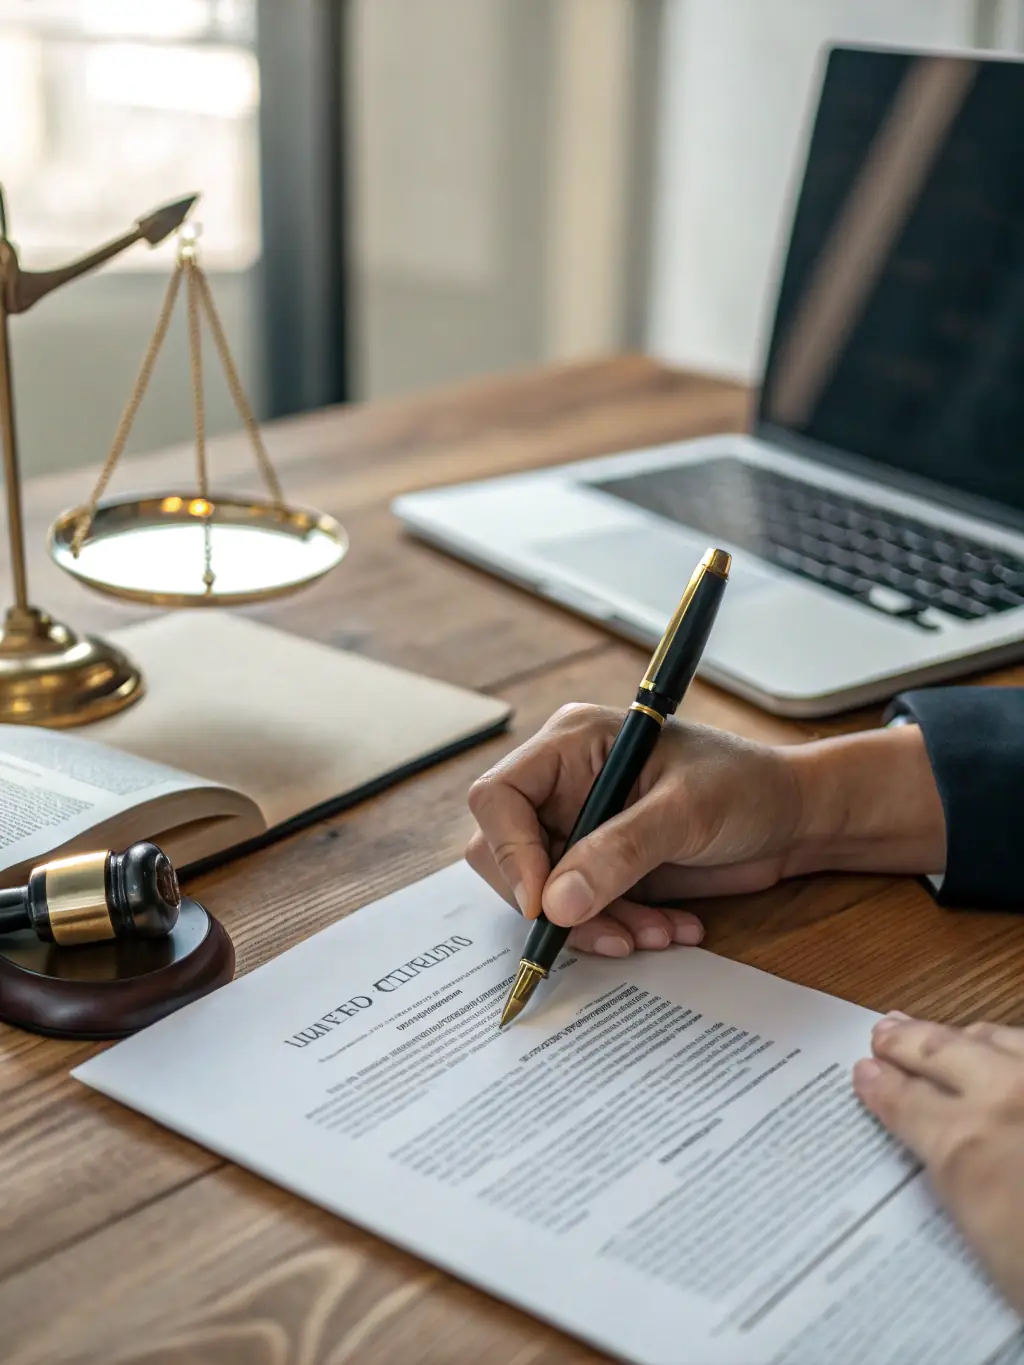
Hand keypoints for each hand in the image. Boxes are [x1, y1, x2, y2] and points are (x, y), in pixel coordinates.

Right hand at [465, 703, 944, 957]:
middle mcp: (564, 784)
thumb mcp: (686, 813)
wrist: (795, 819)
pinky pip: (582, 911)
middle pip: (508, 854)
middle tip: (612, 933)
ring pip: (546, 894)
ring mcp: (581, 827)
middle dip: (556, 903)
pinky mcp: (602, 866)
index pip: (499, 797)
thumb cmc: (747, 787)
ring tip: (655, 933)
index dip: (509, 852)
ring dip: (595, 925)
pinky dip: (619, 928)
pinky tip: (669, 928)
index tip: (544, 905)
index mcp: (571, 745)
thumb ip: (619, 853)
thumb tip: (554, 904)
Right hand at [855, 1014, 1023, 1313]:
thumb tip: (955, 1162)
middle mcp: (1003, 1097)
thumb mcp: (993, 1244)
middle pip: (940, 1053)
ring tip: (942, 1031)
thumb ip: (965, 1186)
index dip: (881, 1086)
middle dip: (907, 1041)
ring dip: (960, 1034)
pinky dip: (1013, 1043)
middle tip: (885, 1031)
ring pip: (994, 1037)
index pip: (905, 1102)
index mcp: (966, 1145)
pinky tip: (1010, 1047)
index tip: (865, 1074)